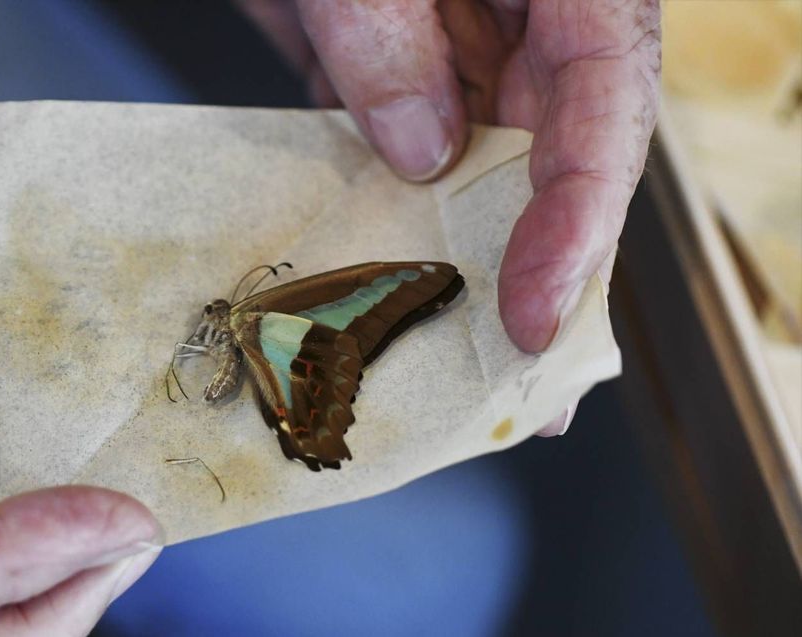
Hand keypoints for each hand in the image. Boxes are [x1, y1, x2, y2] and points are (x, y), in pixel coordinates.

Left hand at [242, 0, 659, 432]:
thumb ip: (387, 30)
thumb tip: (421, 150)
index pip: (602, 104)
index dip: (577, 217)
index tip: (536, 309)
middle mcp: (519, 24)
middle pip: (555, 164)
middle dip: (547, 279)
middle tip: (533, 391)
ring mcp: (450, 55)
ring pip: (478, 178)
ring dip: (471, 275)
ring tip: (467, 376)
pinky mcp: (380, 76)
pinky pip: (399, 161)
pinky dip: (395, 228)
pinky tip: (390, 300)